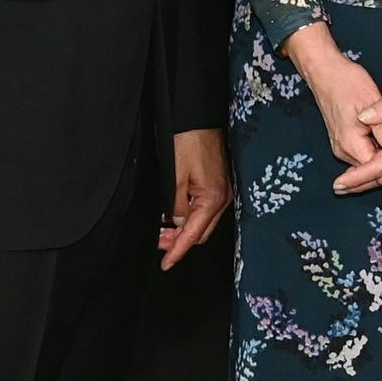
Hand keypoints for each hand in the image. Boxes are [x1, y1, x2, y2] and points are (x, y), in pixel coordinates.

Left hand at [160, 128, 228, 266]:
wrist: (200, 116)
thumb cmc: (188, 141)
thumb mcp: (173, 176)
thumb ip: (175, 206)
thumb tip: (177, 223)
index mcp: (213, 199)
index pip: (193, 235)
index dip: (177, 251)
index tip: (165, 264)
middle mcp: (224, 198)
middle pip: (201, 232)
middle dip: (178, 241)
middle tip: (157, 241)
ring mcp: (225, 191)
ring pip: (203, 222)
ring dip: (183, 229)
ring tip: (163, 228)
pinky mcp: (221, 183)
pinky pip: (206, 209)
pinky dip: (190, 216)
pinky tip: (176, 213)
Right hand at [290, 24, 381, 195]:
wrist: (324, 72)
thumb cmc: (347, 82)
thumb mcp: (369, 101)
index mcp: (352, 144)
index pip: (381, 173)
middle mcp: (347, 152)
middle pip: (380, 175)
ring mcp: (348, 148)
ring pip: (377, 169)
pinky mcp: (352, 141)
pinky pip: (374, 158)